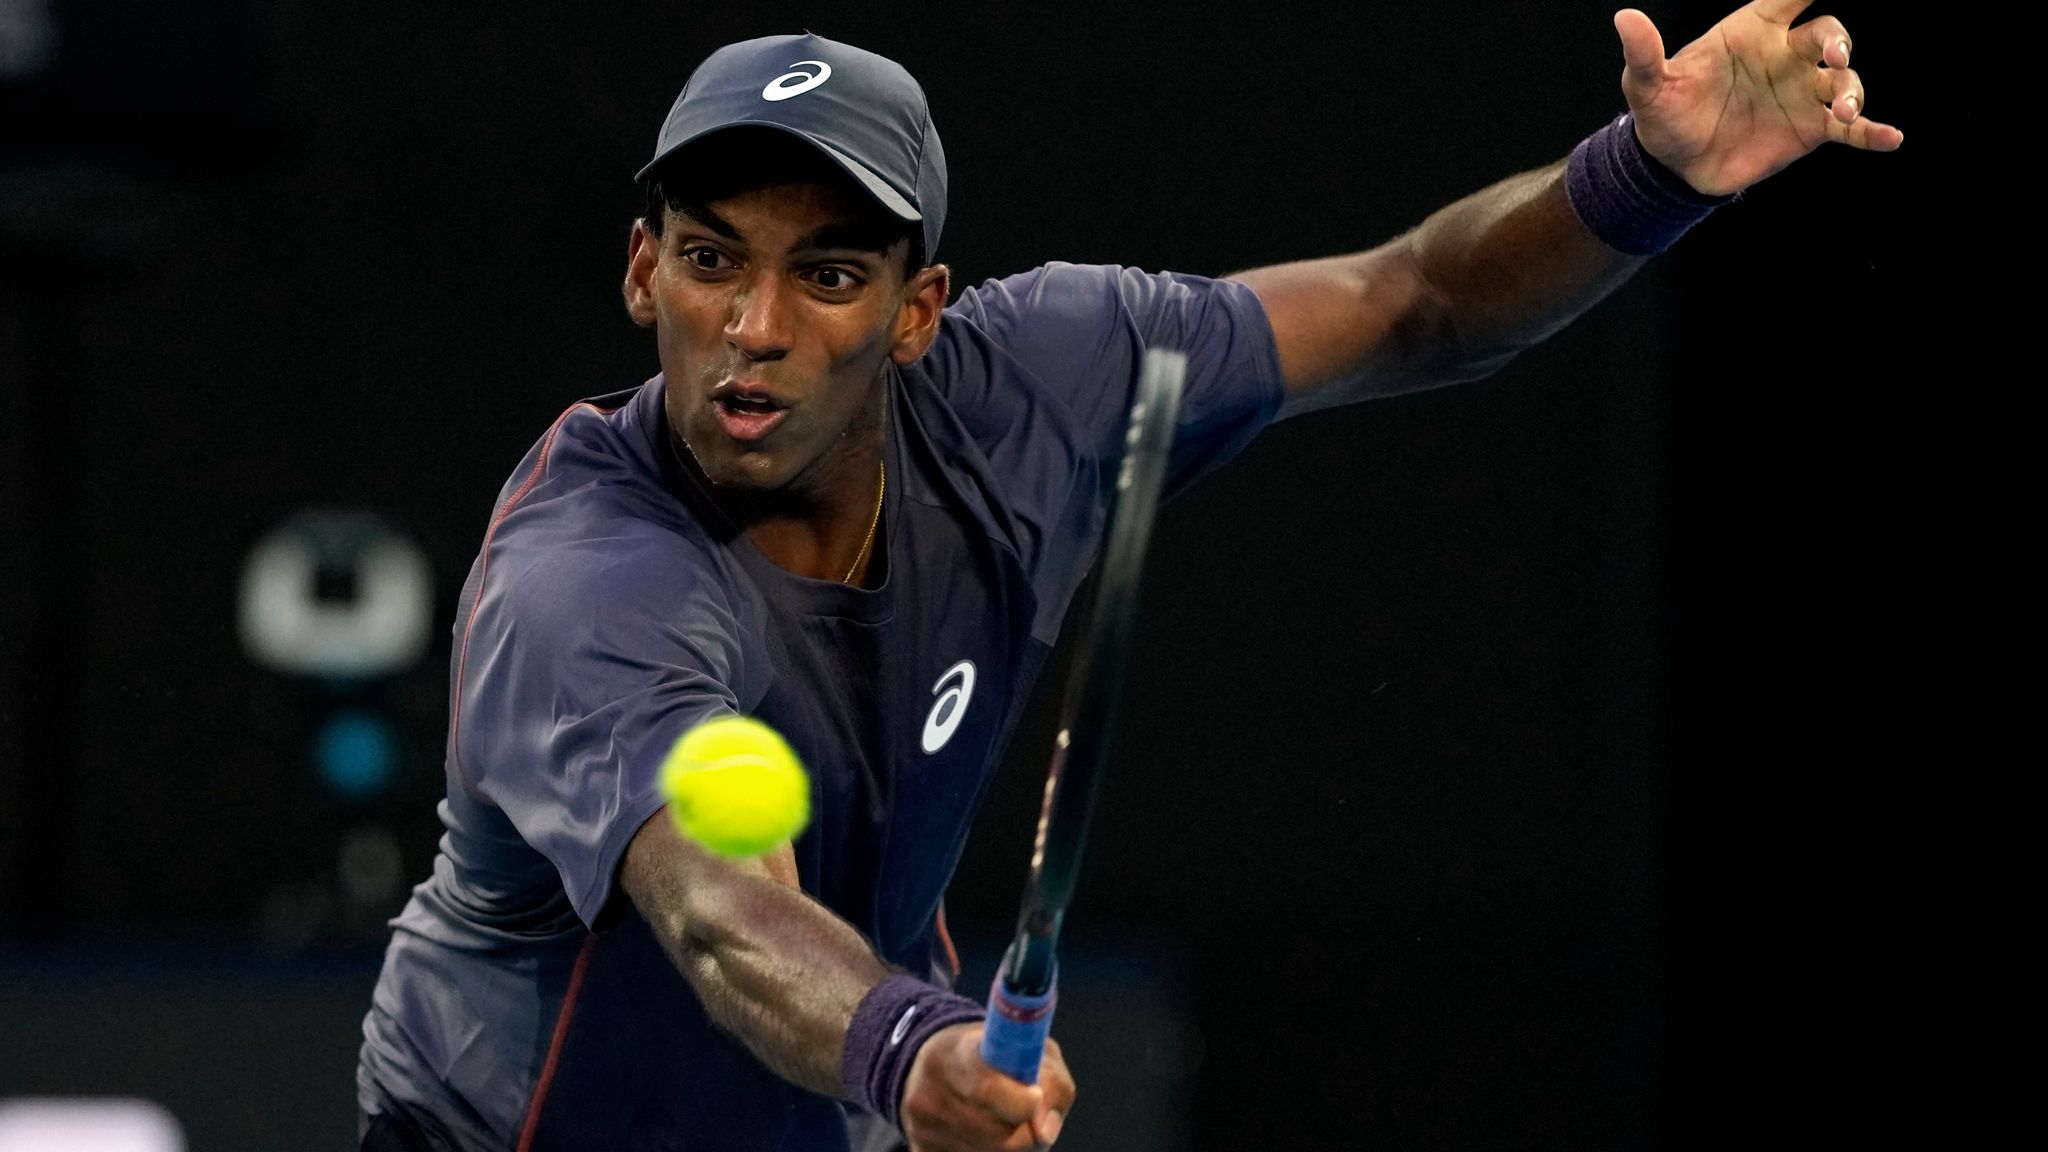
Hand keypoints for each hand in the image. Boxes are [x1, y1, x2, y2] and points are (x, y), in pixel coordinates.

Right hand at [900, 1023, 1075, 1151]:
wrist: (931, 1065)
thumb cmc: (992, 1056)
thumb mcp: (1028, 1049)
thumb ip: (1050, 1083)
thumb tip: (1045, 1132)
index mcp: (955, 1053)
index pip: (986, 1089)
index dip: (1022, 1103)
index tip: (1036, 1098)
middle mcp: (931, 1092)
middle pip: (999, 1138)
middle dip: (1027, 1134)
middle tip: (1033, 1120)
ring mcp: (922, 1127)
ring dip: (1013, 1147)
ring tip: (1008, 1122)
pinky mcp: (921, 1151)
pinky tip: (985, 1134)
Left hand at [1614, 2, 1902, 195]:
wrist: (1672, 167)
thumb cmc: (1663, 113)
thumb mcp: (1647, 86)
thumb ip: (1644, 54)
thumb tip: (1624, 19)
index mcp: (1751, 32)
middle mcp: (1785, 55)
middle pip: (1828, 34)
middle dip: (1838, 40)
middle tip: (1834, 54)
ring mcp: (1801, 92)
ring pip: (1844, 79)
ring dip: (1851, 90)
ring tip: (1841, 110)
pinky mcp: (1809, 130)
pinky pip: (1850, 129)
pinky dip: (1872, 132)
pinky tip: (1892, 138)